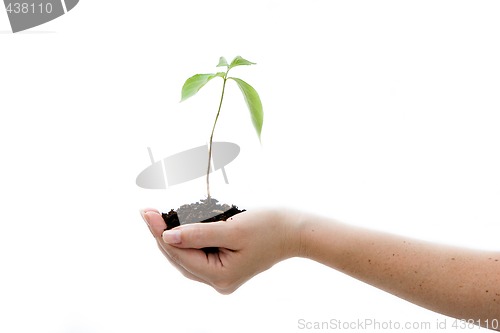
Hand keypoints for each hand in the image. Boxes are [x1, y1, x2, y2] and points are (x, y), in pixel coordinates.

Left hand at [140, 208, 300, 293]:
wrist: (294, 231)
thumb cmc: (268, 227)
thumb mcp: (231, 229)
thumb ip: (198, 234)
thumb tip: (167, 236)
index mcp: (220, 276)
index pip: (180, 254)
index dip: (160, 232)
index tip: (145, 212)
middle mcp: (218, 281)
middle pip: (180, 258)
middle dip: (162, 235)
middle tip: (146, 211)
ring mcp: (222, 276)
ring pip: (187, 257)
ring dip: (172, 237)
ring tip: (155, 217)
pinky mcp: (225, 266)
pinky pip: (198, 254)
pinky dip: (187, 240)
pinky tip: (176, 226)